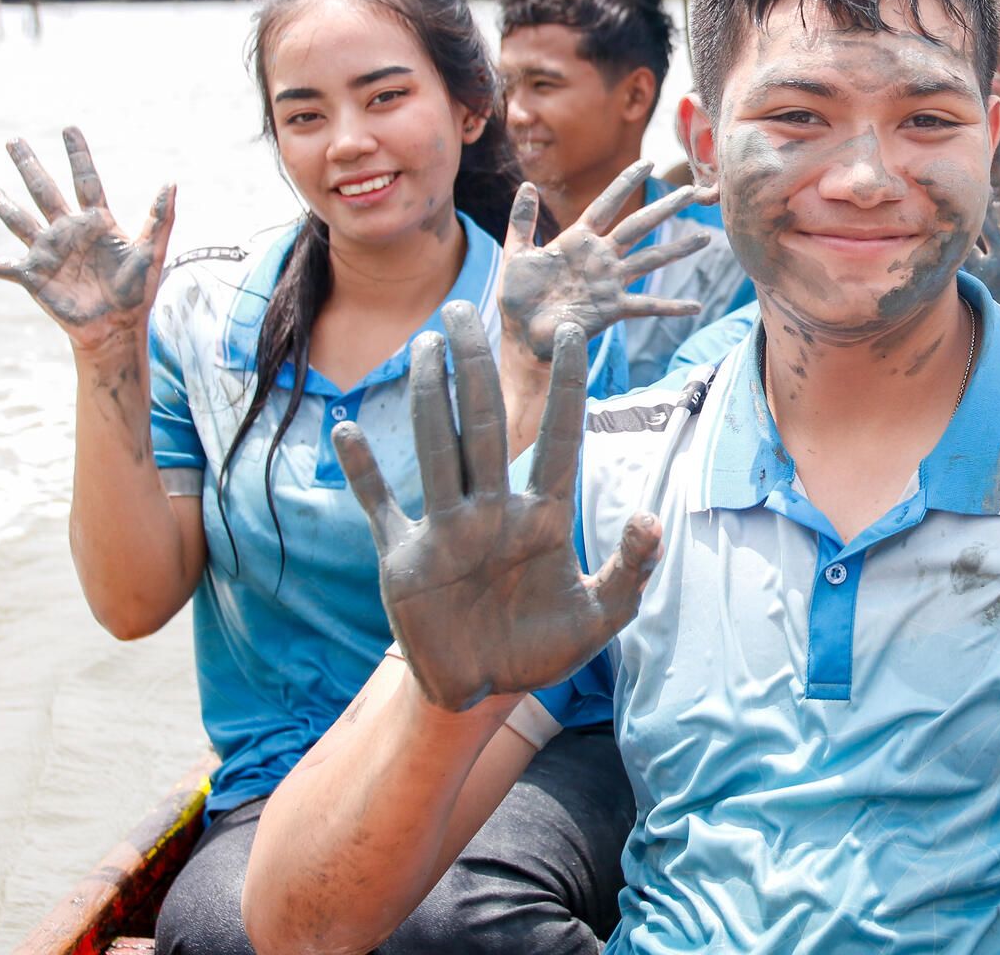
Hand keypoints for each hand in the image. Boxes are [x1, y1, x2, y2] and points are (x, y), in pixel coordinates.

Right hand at [0, 127, 174, 353]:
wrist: (117, 326)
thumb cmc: (137, 290)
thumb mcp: (150, 251)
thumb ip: (160, 217)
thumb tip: (171, 181)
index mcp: (97, 222)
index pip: (85, 180)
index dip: (77, 155)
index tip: (68, 128)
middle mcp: (68, 231)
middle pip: (44, 191)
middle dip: (29, 166)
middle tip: (13, 140)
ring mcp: (48, 252)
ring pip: (18, 219)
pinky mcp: (33, 276)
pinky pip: (0, 267)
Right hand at [336, 302, 661, 709]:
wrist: (482, 691)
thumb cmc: (543, 648)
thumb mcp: (601, 617)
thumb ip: (631, 570)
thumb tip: (652, 518)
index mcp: (543, 518)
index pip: (559, 438)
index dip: (568, 389)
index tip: (575, 333)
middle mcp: (492, 511)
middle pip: (484, 424)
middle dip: (478, 368)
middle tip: (467, 309)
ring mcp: (446, 531)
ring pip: (436, 449)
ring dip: (429, 398)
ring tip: (425, 345)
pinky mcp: (404, 560)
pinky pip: (379, 506)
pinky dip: (362, 472)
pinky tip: (347, 428)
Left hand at [501, 161, 716, 360]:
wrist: (522, 335)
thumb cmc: (518, 296)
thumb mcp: (516, 254)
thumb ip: (522, 221)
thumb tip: (527, 186)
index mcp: (577, 240)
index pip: (607, 204)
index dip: (626, 183)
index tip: (647, 162)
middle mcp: (601, 257)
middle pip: (639, 226)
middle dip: (666, 208)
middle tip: (692, 191)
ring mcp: (610, 282)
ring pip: (651, 260)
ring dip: (679, 249)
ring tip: (705, 237)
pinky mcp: (613, 308)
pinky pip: (647, 305)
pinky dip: (671, 306)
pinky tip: (695, 306)